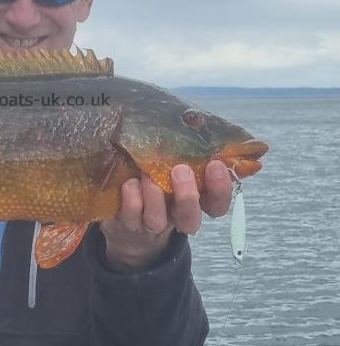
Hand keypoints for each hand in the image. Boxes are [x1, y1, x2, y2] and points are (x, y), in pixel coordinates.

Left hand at [100, 160, 232, 269]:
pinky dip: (132, 199)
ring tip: (148, 175)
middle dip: (187, 196)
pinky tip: (130, 183)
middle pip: (190, 218)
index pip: (217, 204)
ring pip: (157, 220)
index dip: (220, 189)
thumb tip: (199, 122)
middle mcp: (175, 216)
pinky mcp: (128, 223)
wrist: (125, 207)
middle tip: (180, 171)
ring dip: (154, 197)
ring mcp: (151, 222)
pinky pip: (131, 216)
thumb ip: (188, 152)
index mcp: (194, 201)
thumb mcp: (174, 163)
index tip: (215, 165)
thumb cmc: (157, 175)